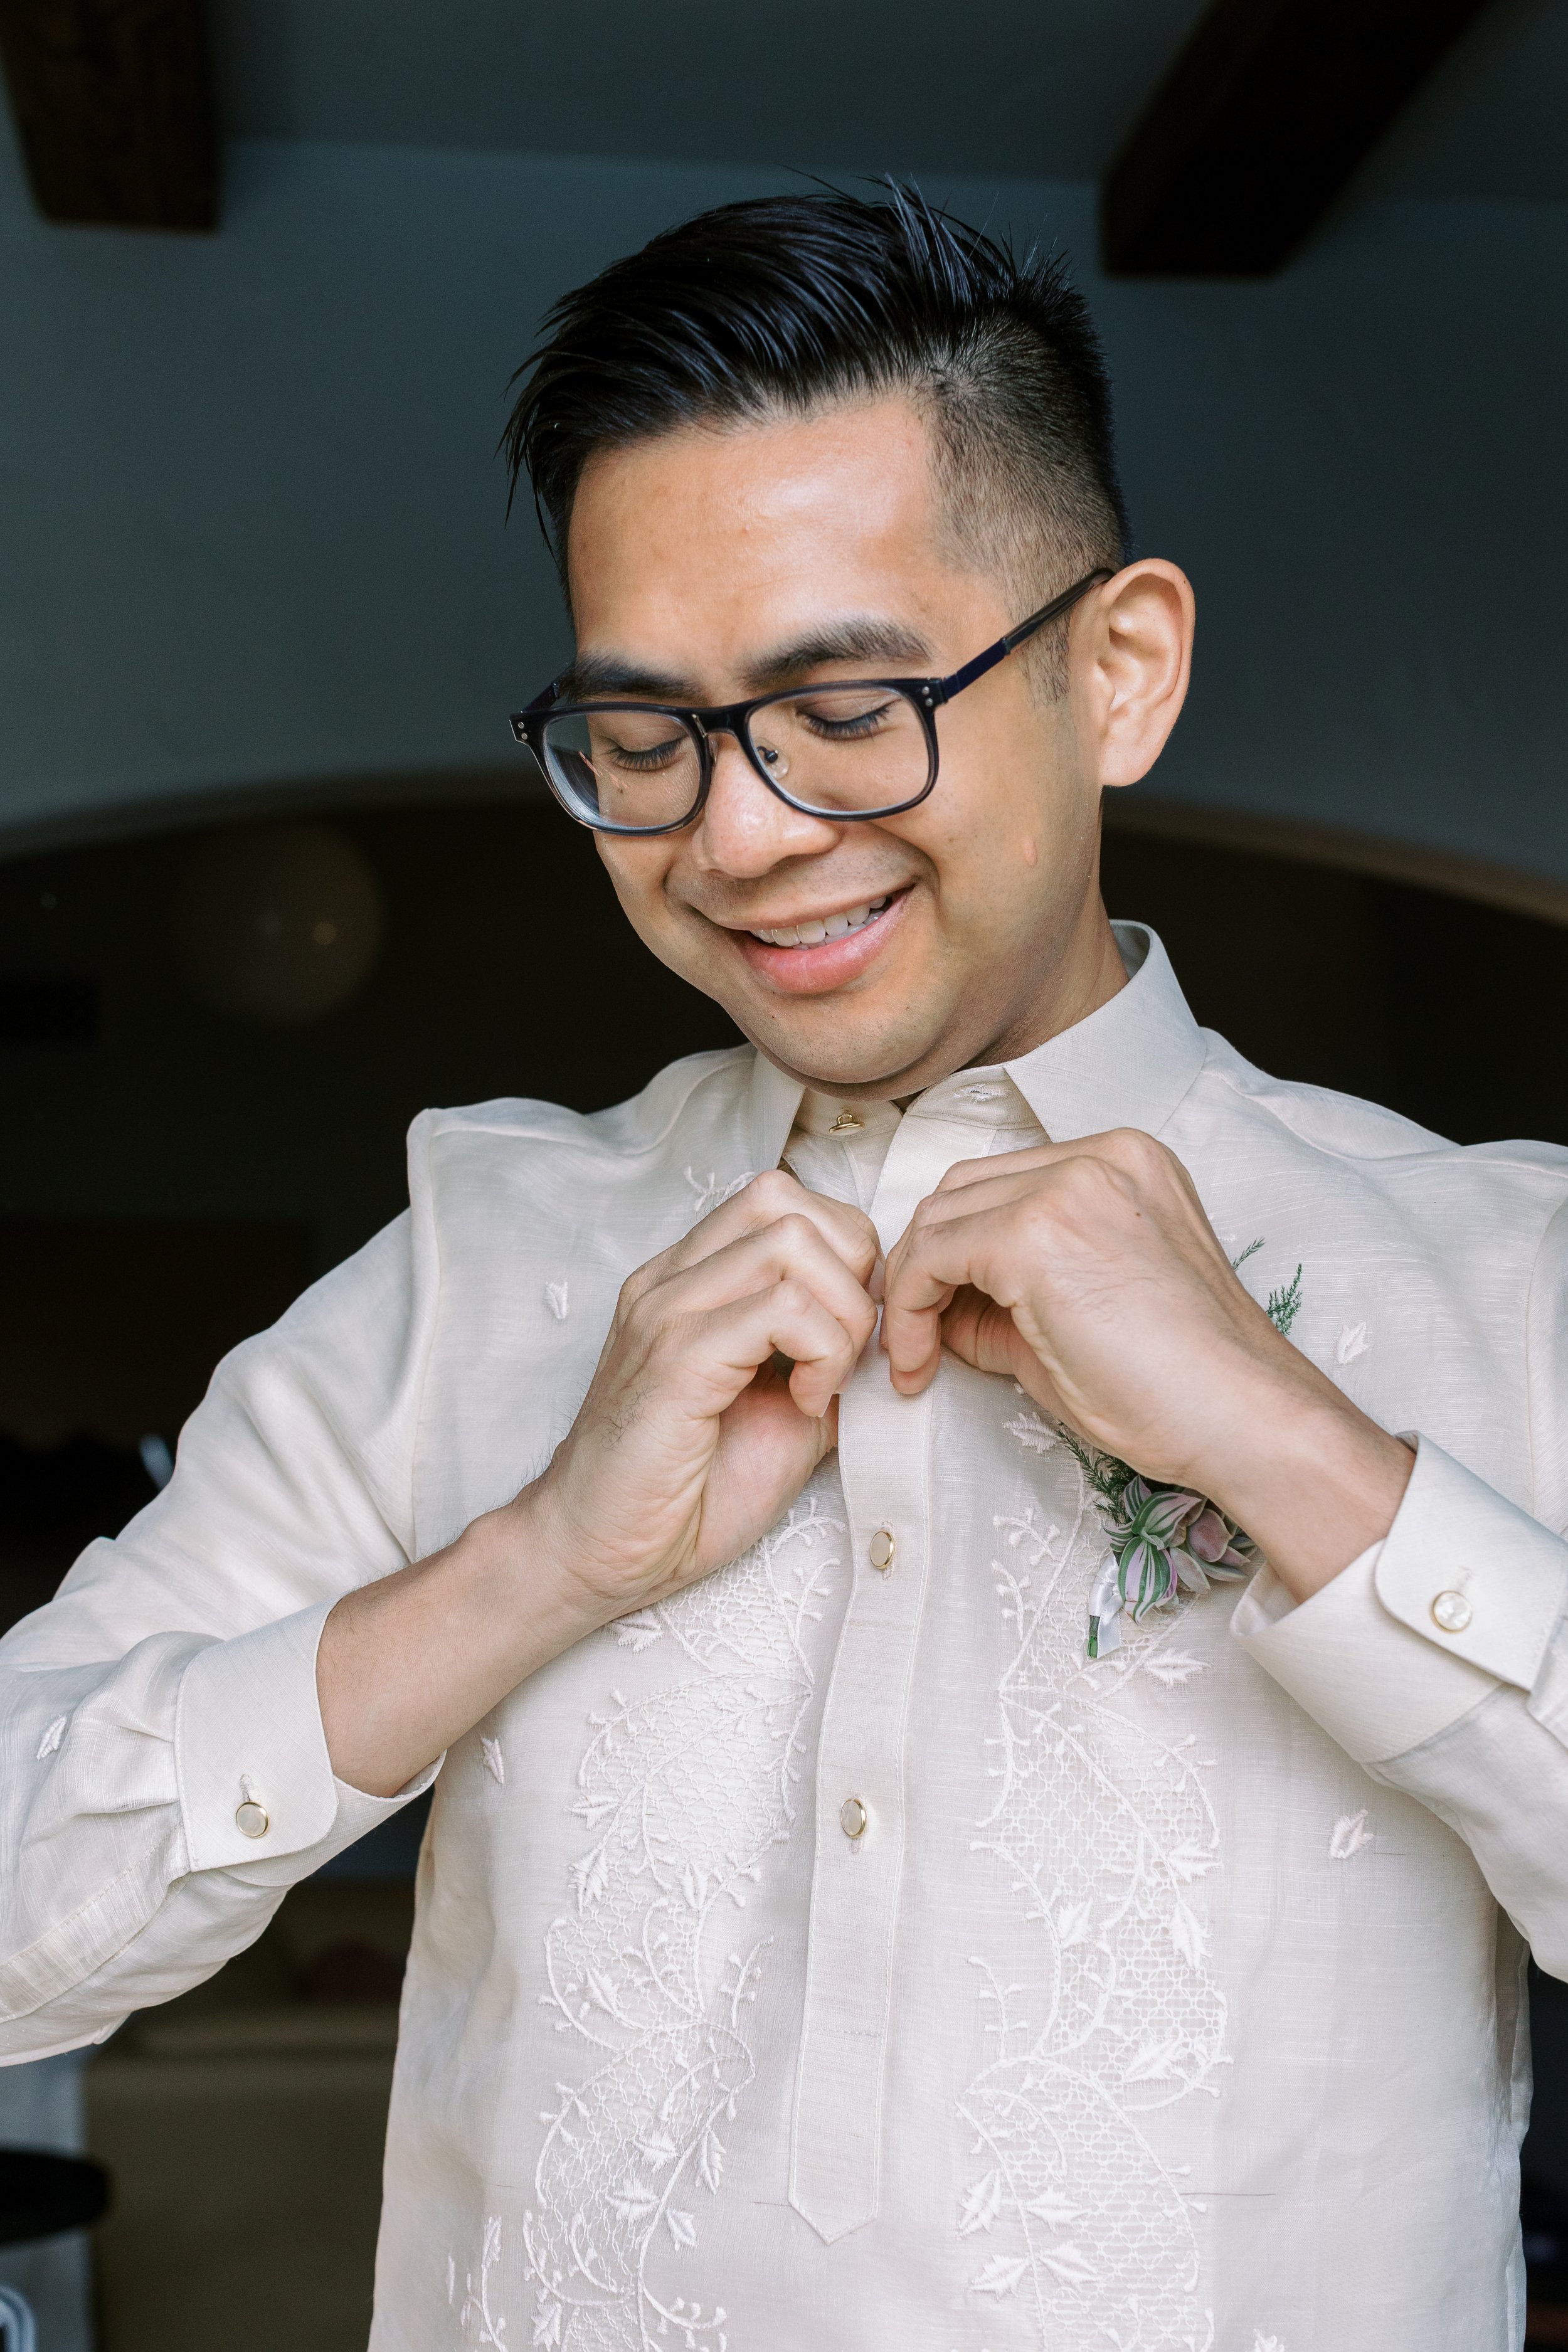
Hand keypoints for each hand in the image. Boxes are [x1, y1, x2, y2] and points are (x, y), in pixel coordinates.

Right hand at [520, 1169, 879, 1617]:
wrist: (595, 1553)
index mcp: (689, 1281)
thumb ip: (827, 1360)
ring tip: (826, 1381)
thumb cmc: (682, 1493)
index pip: (782, 1200)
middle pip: (788, 1200)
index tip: (850, 1334)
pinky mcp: (675, 1358)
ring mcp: (667, 1311)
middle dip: (849, 1269)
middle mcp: (672, 1280)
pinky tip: (807, 1404)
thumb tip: (892, 1337)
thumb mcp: (782, 1413)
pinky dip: (822, 1352)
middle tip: (847, 1350)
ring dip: (840, 1313)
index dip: (842, 1255)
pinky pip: (782, 1309)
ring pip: (792, 1242)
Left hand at [880, 1129, 1410, 1598]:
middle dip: (926, 1266)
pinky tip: (921, 1363)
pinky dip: (910, 1308)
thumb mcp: (1082, 1316)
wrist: (1242, 1420)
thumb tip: (937, 1309)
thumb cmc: (1179, 1387)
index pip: (1002, 1186)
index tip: (938, 1321)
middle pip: (962, 1192)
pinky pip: (932, 1258)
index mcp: (1122, 1163)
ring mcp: (1068, 1186)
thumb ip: (1009, 1294)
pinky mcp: (1035, 1232)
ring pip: (939, 1219)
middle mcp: (1098, 1158)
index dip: (956, 1253)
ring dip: (913, 1289)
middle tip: (916, 1340)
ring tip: (919, 1359)